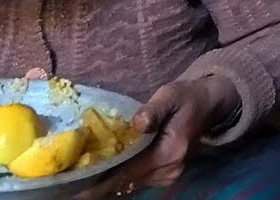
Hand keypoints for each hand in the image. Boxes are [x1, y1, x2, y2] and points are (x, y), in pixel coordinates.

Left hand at [76, 76, 239, 197]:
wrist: (209, 104)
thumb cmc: (188, 96)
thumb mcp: (171, 95)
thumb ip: (154, 110)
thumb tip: (137, 123)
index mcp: (171, 151)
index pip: (130, 171)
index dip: (102, 180)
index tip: (77, 186)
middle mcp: (170, 169)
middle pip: (127, 182)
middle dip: (98, 184)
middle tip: (70, 185)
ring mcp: (169, 174)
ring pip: (129, 184)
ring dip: (106, 182)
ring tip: (79, 181)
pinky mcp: (165, 174)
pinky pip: (136, 180)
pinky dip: (117, 178)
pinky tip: (99, 174)